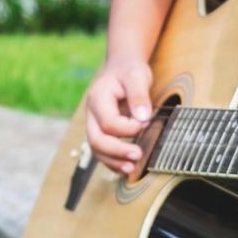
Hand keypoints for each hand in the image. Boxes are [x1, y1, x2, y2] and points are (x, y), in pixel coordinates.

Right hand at [86, 56, 153, 174]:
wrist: (121, 68)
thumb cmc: (129, 71)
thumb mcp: (137, 76)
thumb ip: (139, 95)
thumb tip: (143, 119)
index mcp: (98, 98)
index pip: (108, 122)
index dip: (127, 128)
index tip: (145, 123)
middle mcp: (91, 114)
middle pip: (96, 139)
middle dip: (116, 151)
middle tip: (138, 155)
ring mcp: (94, 124)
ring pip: (96, 149)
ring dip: (113, 161)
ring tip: (131, 169)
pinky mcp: (101, 131)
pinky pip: (102, 151)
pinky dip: (113, 162)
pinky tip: (126, 168)